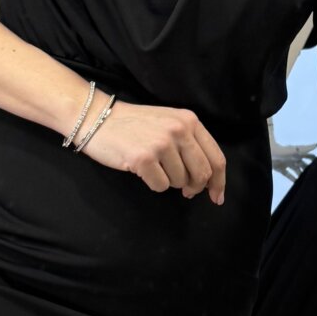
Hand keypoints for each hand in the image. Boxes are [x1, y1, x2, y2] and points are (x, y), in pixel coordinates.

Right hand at [81, 100, 226, 203]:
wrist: (97, 118)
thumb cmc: (134, 126)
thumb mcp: (169, 124)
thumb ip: (190, 145)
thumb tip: (207, 181)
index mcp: (189, 121)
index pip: (216, 158)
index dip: (219, 182)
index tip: (216, 197)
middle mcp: (179, 130)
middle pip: (202, 174)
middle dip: (196, 188)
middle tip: (187, 193)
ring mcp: (161, 143)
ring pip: (180, 182)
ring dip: (170, 182)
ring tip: (155, 167)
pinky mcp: (144, 158)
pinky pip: (161, 186)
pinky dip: (153, 184)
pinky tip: (142, 169)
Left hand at [269, 134, 316, 179]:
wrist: (266, 154)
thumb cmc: (280, 150)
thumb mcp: (294, 150)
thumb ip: (306, 148)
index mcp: (297, 153)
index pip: (309, 156)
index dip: (315, 160)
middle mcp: (293, 158)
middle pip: (303, 164)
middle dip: (309, 169)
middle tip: (315, 177)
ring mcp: (287, 163)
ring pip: (296, 171)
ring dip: (301, 175)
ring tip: (307, 182)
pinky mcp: (280, 168)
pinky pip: (288, 175)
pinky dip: (292, 179)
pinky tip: (296, 184)